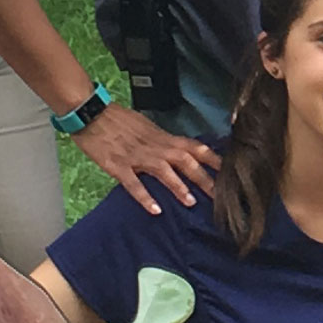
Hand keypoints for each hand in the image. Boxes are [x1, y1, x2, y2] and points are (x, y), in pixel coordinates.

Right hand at [79, 102, 222, 214]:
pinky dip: (144, 196)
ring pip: (163, 171)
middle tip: (220, 196)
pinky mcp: (118, 165)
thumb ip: (163, 141)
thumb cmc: (117, 119)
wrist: (91, 112)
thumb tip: (179, 153)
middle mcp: (154, 146)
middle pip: (185, 161)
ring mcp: (136, 156)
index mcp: (162, 137)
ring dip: (178, 186)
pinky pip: (133, 183)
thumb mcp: (147, 127)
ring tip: (191, 202)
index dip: (214, 160)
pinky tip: (154, 210)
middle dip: (204, 178)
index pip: (194, 147)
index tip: (231, 172)